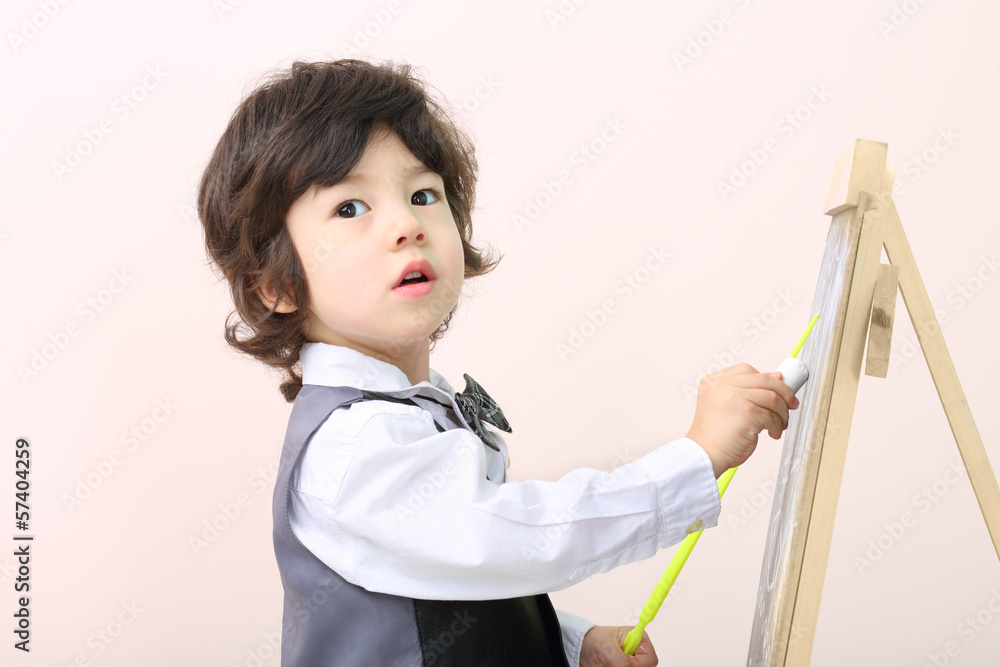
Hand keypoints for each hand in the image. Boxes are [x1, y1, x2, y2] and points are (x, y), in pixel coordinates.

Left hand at [580, 626, 657, 666]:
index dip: (639, 664)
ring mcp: (632, 663)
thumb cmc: (594, 640)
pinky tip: (608, 666)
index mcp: (639, 640)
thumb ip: (619, 659)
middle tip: (612, 663)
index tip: (626, 662)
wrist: (583, 649)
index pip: (650, 659)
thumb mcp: (605, 647)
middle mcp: (638, 653)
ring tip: (608, 663)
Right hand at [685, 362, 798, 477]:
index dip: (768, 377)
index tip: (780, 389)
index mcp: (713, 381)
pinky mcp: (747, 413)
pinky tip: (772, 433)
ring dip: (782, 413)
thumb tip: (777, 377)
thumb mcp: (723, 404)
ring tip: (779, 425)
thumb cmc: (715, 435)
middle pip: (764, 380)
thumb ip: (744, 390)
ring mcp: (734, 397)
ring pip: (772, 398)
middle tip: (792, 404)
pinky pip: (772, 415)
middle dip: (784, 392)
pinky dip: (777, 426)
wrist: (704, 455)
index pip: (747, 370)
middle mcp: (722, 385)